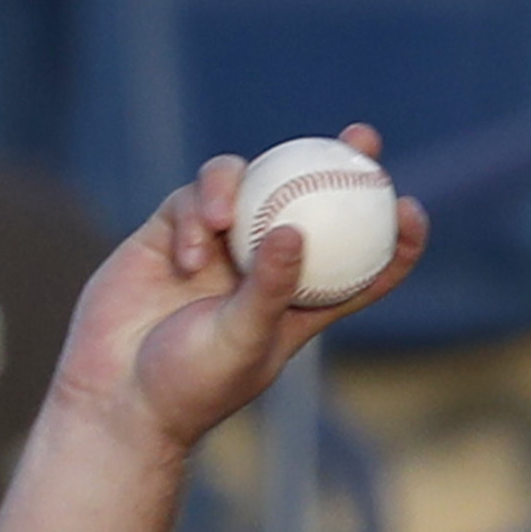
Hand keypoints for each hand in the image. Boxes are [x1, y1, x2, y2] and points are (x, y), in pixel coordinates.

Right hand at [51, 131, 427, 454]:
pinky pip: (194, 199)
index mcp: (301, 306)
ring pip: (248, 185)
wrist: (118, 393)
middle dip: (339, 165)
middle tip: (363, 138)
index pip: (361, 269)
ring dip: (236, 188)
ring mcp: (220, 247)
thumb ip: (269, 288)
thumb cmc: (191, 385)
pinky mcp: (172, 232)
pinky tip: (185, 257)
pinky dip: (194, 215)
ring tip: (220, 221)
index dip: (393, 240)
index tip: (412, 209)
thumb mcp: (242, 339)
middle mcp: (265, 270)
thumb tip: (295, 230)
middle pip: (312, 204)